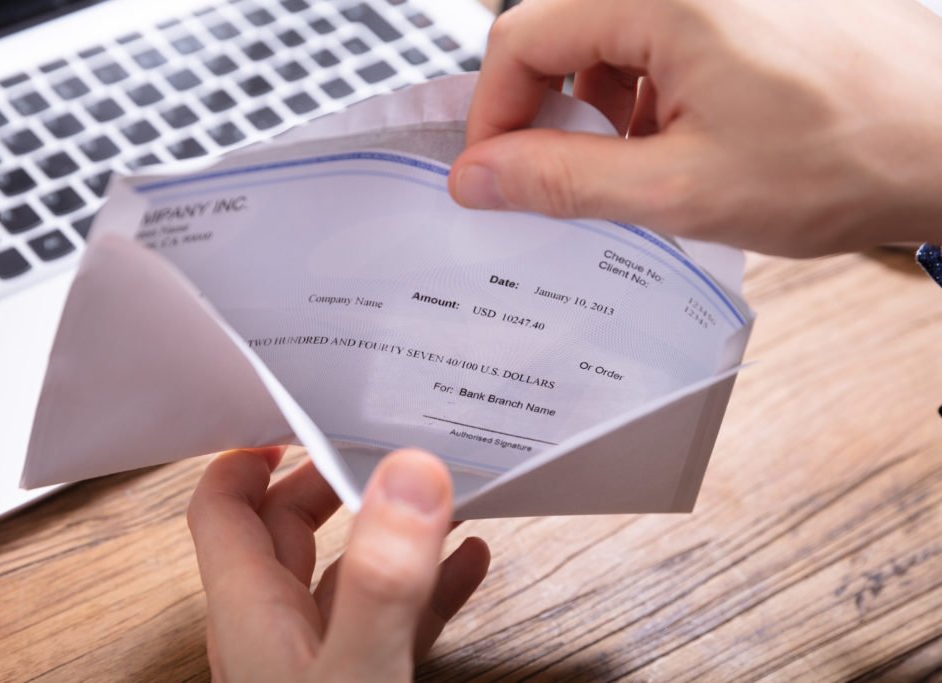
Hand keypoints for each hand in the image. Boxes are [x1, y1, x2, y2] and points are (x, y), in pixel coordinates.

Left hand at [187, 448, 489, 681]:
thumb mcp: (357, 669)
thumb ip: (381, 578)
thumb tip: (409, 475)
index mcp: (251, 614)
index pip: (224, 509)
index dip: (249, 457)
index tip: (300, 416)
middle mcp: (273, 631)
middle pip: (286, 530)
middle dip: (332, 480)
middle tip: (381, 444)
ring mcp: (315, 658)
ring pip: (344, 572)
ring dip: (389, 529)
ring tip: (440, 494)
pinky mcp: (359, 679)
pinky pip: (389, 619)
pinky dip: (426, 585)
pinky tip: (465, 564)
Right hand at [449, 0, 941, 256]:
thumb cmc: (847, 156)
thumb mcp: (680, 187)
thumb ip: (562, 180)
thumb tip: (478, 176)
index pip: (519, 37)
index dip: (493, 115)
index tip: (494, 174)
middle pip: (561, 33)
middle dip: (551, 113)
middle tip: (569, 178)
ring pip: (609, 39)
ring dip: (603, 109)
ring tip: (646, 165)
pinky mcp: (741, 5)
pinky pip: (660, 38)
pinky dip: (649, 95)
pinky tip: (684, 141)